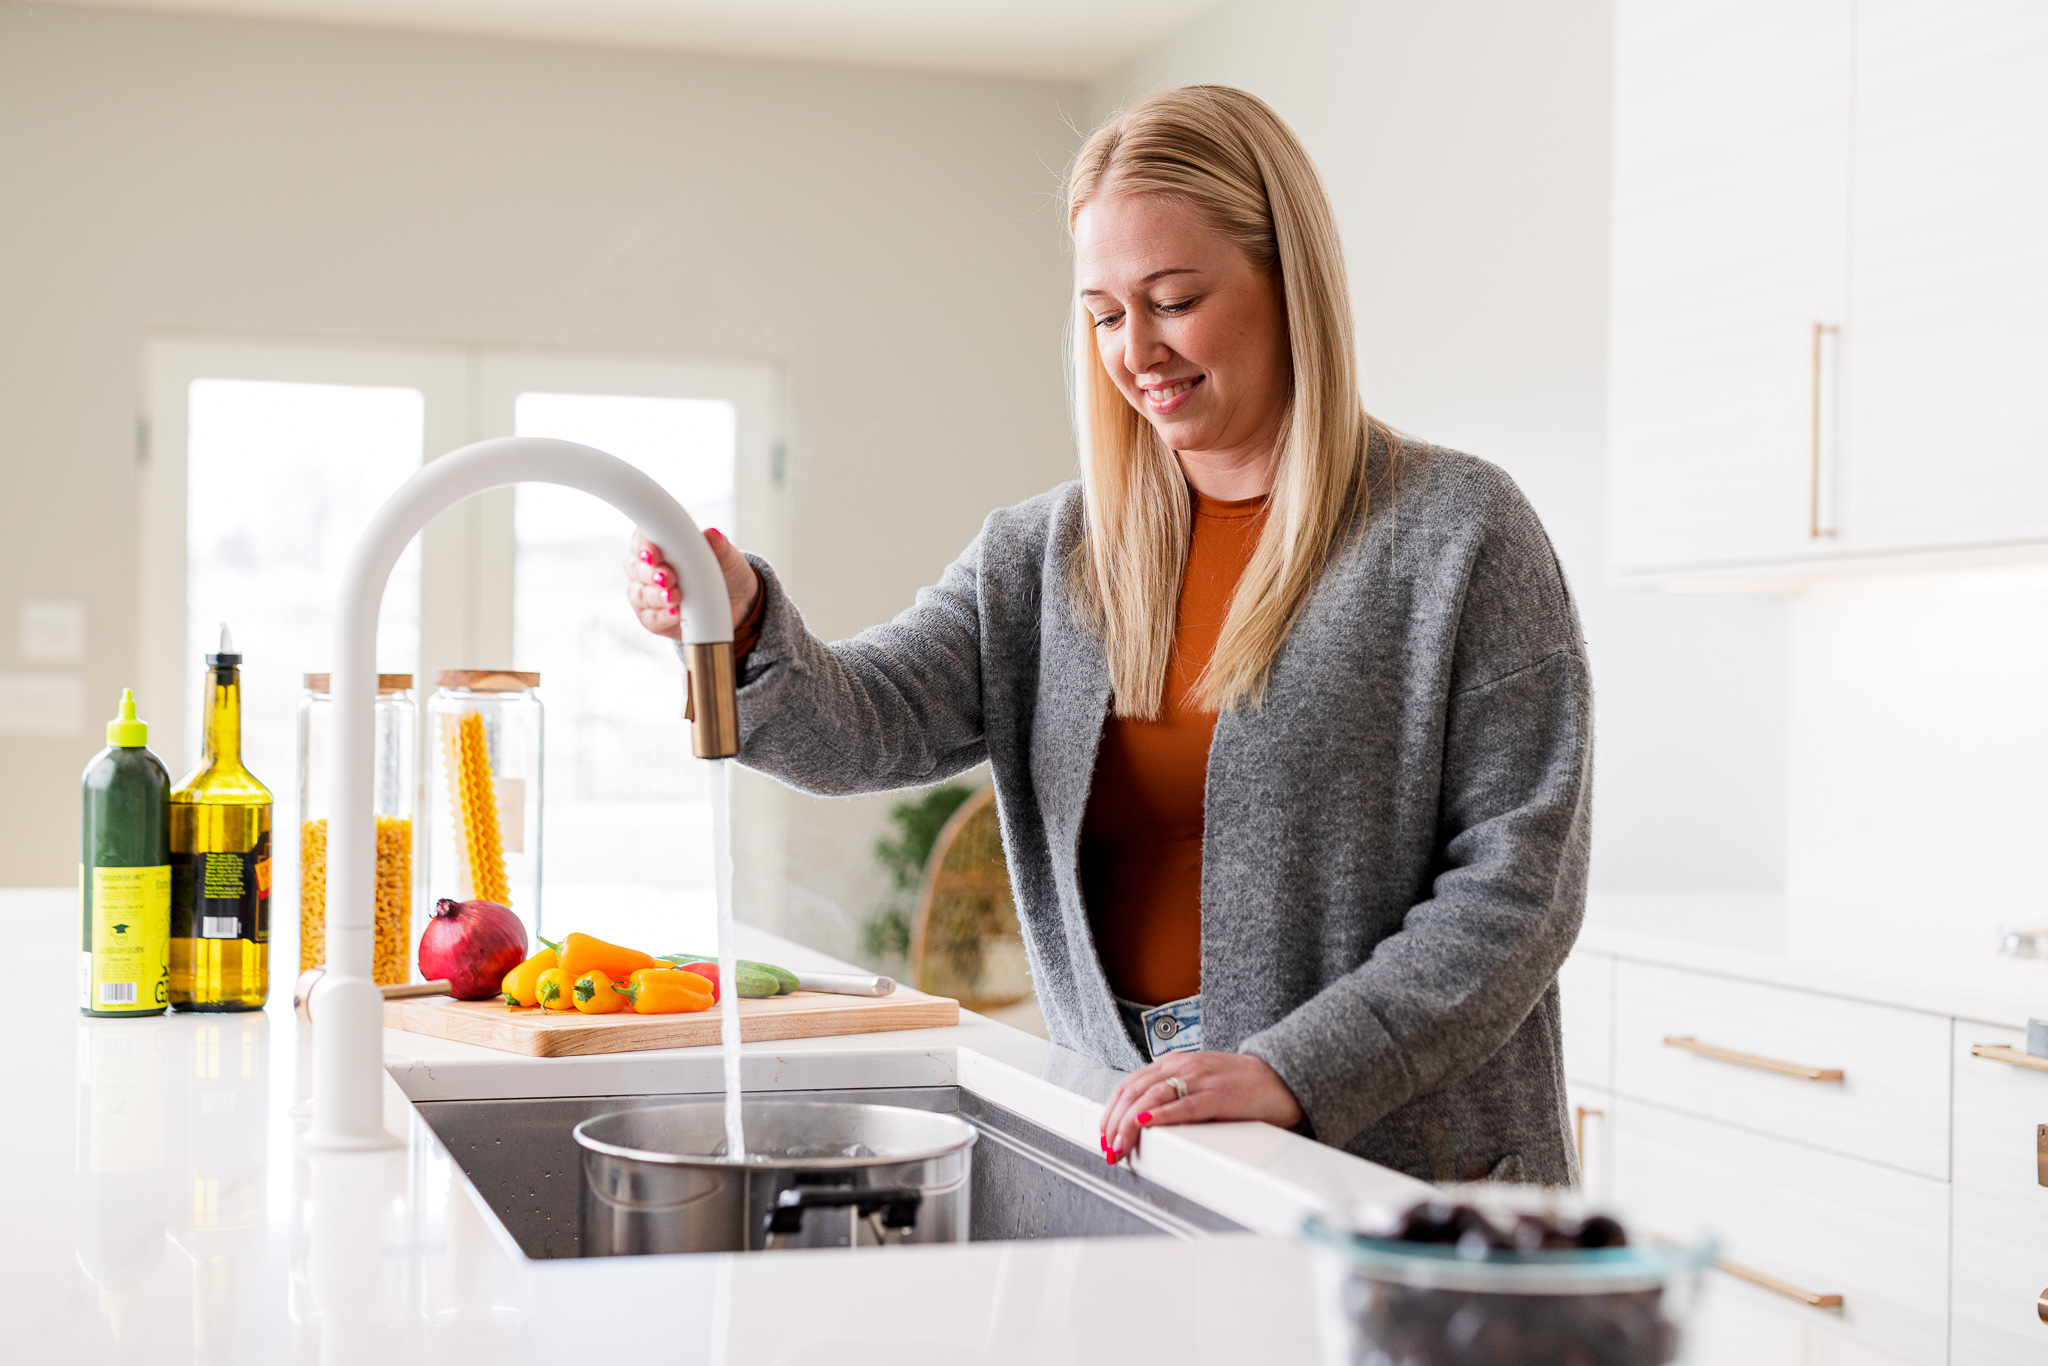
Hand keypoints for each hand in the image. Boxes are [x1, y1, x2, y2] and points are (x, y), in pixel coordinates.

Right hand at [623, 527, 758, 642]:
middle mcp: (647, 567)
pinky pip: (650, 619)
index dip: (643, 546)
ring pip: (640, 594)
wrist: (734, 599)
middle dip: (651, 574)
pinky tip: (675, 614)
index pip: (641, 540)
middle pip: (636, 568)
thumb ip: (718, 545)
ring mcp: (646, 593)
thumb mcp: (726, 555)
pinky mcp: (652, 618)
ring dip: (656, 596)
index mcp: (659, 544)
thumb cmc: (723, 570)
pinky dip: (662, 617)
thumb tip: (712, 534)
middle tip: (668, 578)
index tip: (652, 554)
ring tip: (675, 597)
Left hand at [1098, 1050, 1305, 1163]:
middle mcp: (1182, 1066)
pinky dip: (1160, 1116)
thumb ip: (1172, 1092)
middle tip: (1107, 1146)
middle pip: (1134, 1092)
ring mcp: (1200, 1079)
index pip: (1130, 1084)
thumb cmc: (1240, 1084)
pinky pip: (1183, 1106)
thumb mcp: (1198, 1081)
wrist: (1280, 1077)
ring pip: (1151, 1099)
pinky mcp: (1218, 1096)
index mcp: (1174, 1062)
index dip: (1111, 1110)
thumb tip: (1141, 1120)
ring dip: (1128, 1125)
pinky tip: (1146, 1126)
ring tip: (1119, 1146)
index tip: (1104, 1133)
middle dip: (1114, 1122)